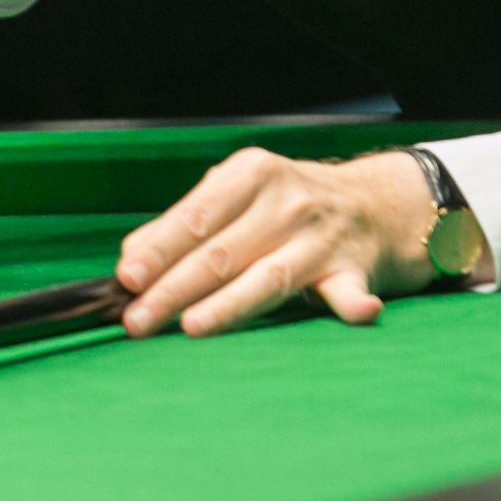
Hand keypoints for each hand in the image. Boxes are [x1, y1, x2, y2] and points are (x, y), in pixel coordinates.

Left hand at [116, 149, 437, 336]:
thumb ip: (186, 223)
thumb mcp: (238, 193)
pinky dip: (353, 305)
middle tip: (137, 321)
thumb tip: (131, 260)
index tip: (128, 278)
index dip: (160, 249)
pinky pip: (350, 292)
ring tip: (193, 326)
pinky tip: (358, 313)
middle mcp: (287, 202)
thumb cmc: (286, 203)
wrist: (373, 203)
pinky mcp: (353, 271)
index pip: (197, 216)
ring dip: (230, 304)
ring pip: (269, 277)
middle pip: (223, 252)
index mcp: (252, 174)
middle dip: (174, 289)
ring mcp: (321, 238)